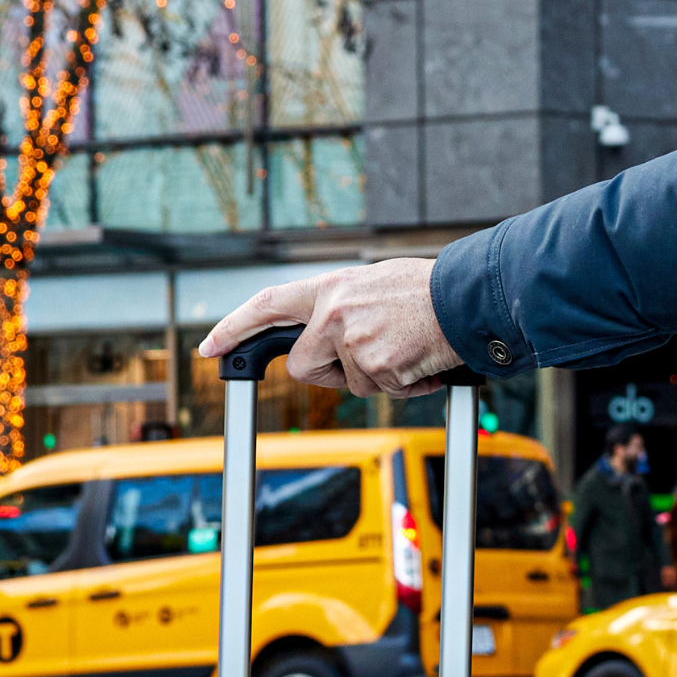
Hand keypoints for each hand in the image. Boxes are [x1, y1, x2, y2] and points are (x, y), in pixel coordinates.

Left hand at [197, 260, 457, 396]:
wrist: (466, 298)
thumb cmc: (428, 292)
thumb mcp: (372, 285)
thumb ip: (341, 307)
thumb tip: (325, 335)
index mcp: (329, 288)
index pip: (266, 306)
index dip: (233, 328)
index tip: (210, 347)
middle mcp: (333, 312)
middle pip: (305, 367)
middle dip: (330, 375)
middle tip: (365, 362)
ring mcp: (352, 340)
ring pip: (350, 384)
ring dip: (378, 378)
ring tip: (406, 350)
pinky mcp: (375, 365)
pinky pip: (382, 391)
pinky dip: (405, 385)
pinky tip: (421, 362)